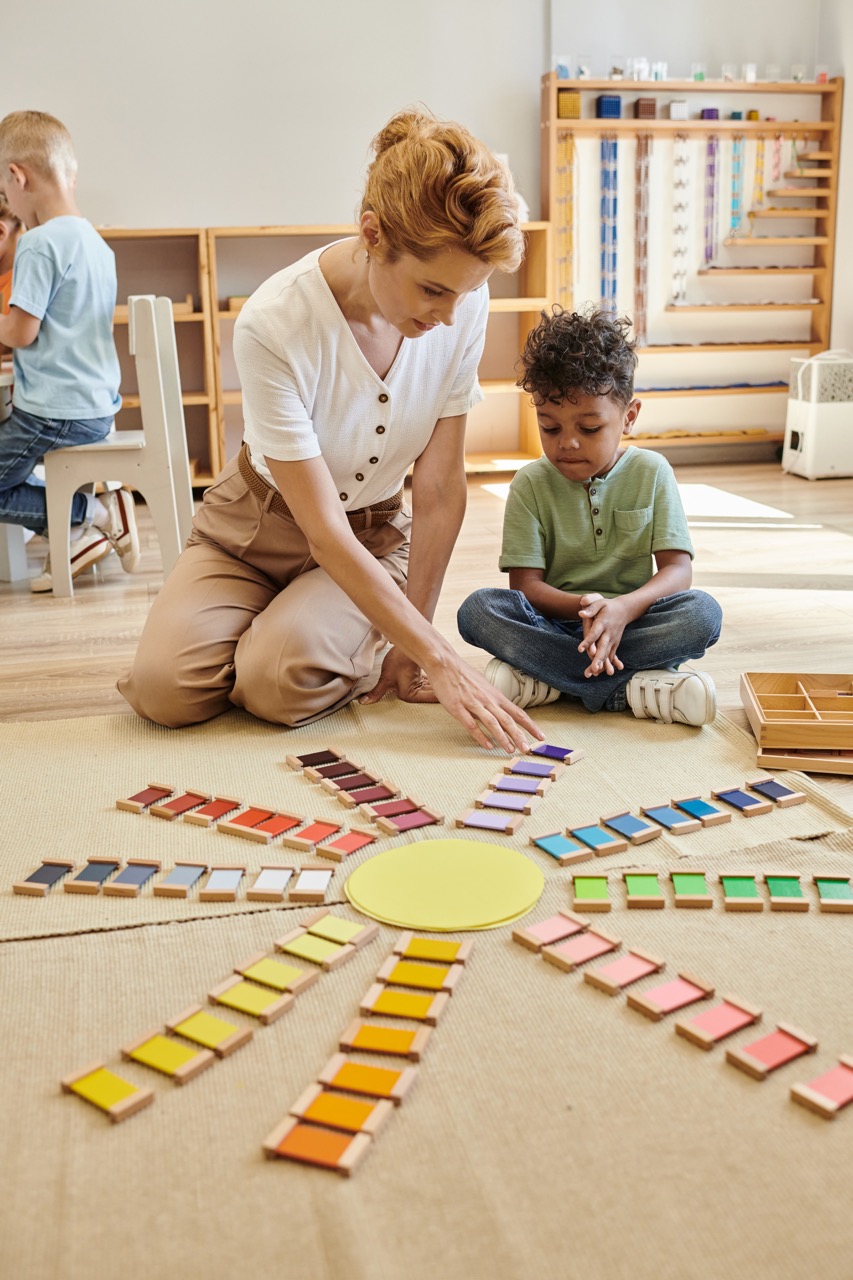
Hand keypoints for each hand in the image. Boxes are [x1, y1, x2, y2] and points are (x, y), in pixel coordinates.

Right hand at [360, 646, 542, 754]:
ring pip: (493, 723)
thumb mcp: (484, 686)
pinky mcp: (458, 708)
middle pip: (508, 720)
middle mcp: (488, 700)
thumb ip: (494, 700)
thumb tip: (504, 712)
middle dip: (519, 736)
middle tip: (527, 750)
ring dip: (503, 738)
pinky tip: (487, 745)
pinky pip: (471, 724)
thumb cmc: (464, 675)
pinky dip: (481, 735)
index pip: (518, 713)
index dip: (530, 726)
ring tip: (510, 750)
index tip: (541, 737)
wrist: (444, 663)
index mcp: (495, 696)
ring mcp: (473, 704)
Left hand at [577, 593, 627, 677]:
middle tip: (594, 668)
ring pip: (607, 653)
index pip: (595, 633)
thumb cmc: (607, 606)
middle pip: (603, 647)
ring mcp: (613, 639)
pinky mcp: (615, 644)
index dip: (588, 641)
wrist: (624, 609)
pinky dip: (608, 664)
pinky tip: (604, 673)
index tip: (580, 649)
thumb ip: (590, 607)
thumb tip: (580, 613)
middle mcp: (609, 633)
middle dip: (598, 658)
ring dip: (602, 664)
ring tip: (596, 674)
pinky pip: (611, 655)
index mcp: (603, 623)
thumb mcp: (599, 602)